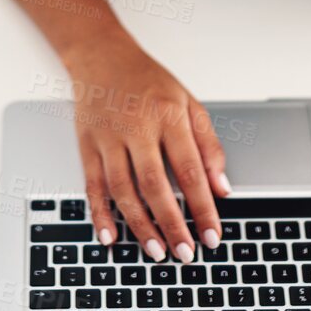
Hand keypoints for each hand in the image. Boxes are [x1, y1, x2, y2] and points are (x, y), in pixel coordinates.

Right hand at [64, 32, 229, 263]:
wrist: (102, 57)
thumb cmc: (149, 82)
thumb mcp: (188, 103)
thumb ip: (208, 145)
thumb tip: (222, 188)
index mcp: (168, 115)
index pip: (190, 169)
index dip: (202, 207)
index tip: (212, 236)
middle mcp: (137, 127)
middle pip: (155, 183)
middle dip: (172, 223)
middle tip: (185, 254)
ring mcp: (109, 137)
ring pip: (122, 189)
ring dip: (139, 225)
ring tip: (156, 251)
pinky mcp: (87, 144)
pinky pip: (92, 185)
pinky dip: (99, 214)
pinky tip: (110, 237)